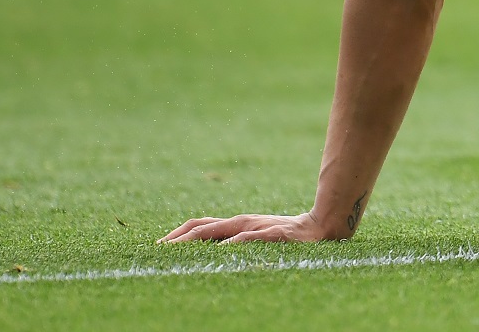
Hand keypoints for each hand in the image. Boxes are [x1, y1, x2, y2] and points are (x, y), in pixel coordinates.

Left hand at [159, 211, 331, 243]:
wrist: (322, 227)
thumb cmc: (288, 237)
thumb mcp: (259, 239)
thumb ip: (239, 244)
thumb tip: (213, 257)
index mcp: (237, 223)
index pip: (200, 225)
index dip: (176, 235)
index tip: (156, 248)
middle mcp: (243, 222)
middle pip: (202, 227)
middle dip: (176, 239)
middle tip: (156, 252)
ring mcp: (256, 228)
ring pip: (218, 232)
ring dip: (193, 242)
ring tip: (174, 253)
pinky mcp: (272, 235)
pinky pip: (247, 240)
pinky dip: (230, 246)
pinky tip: (217, 254)